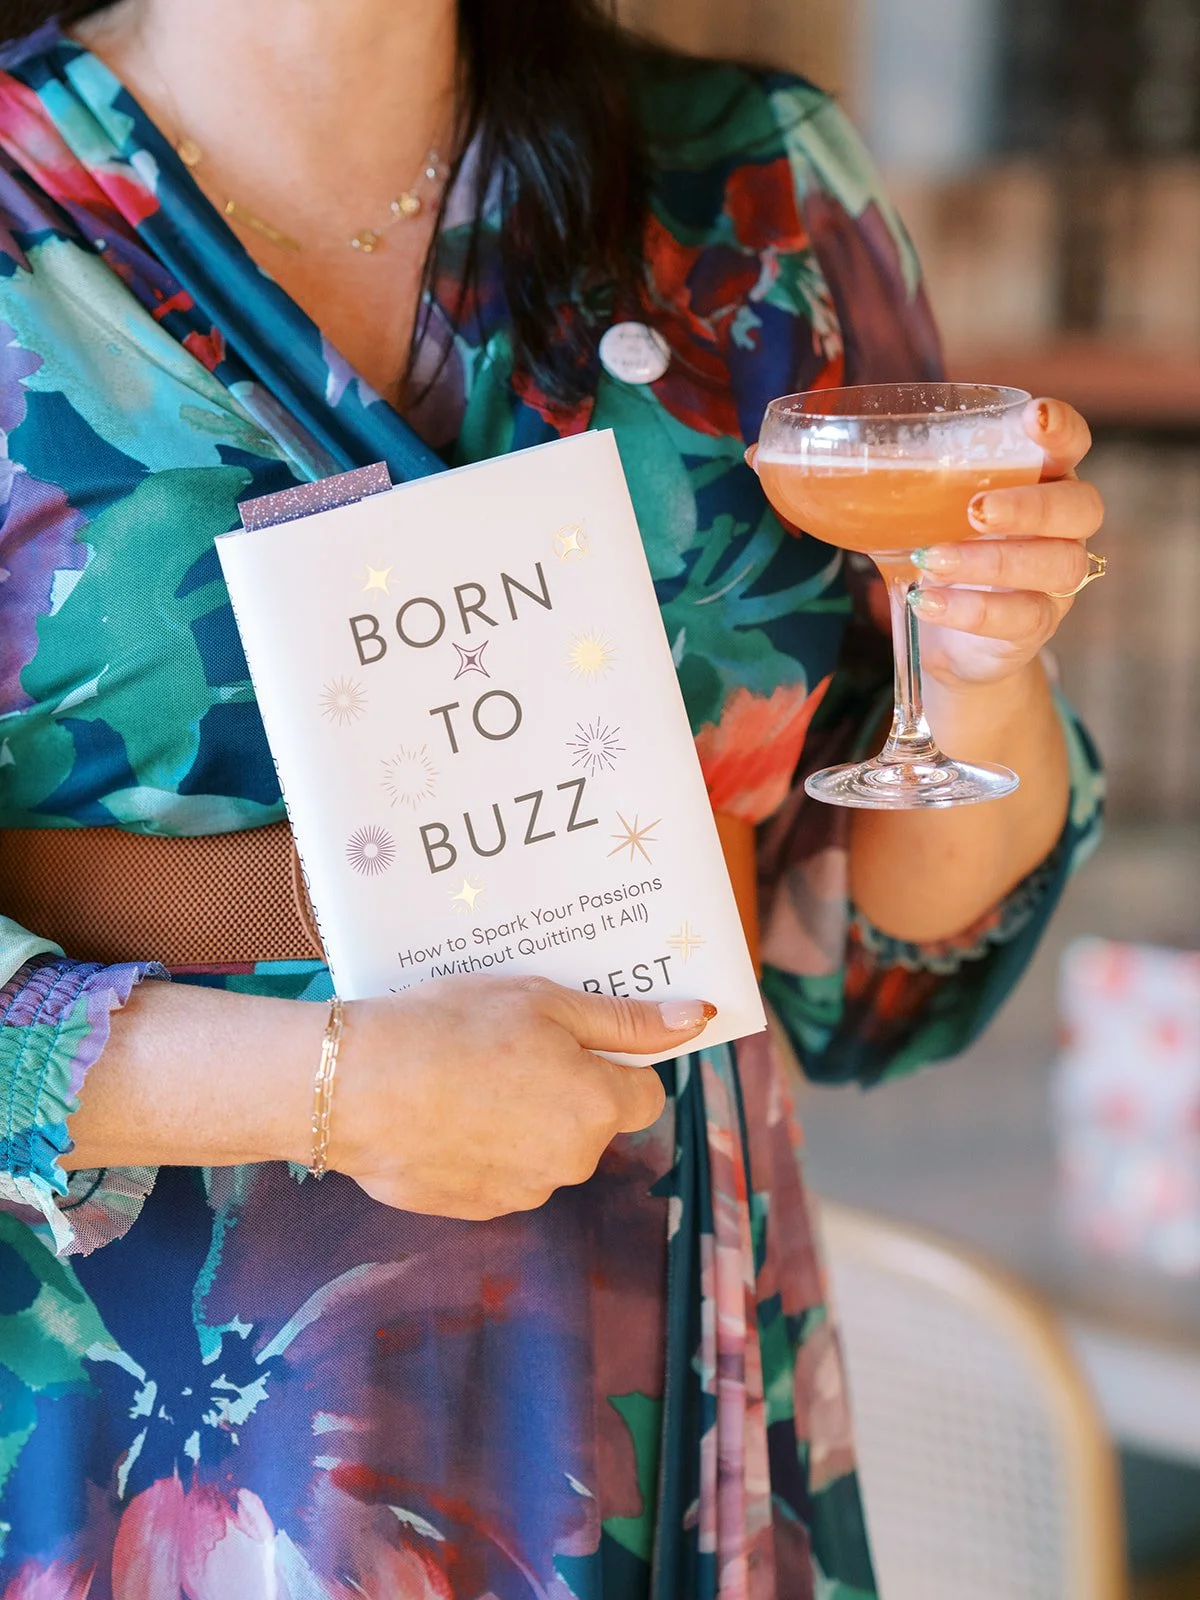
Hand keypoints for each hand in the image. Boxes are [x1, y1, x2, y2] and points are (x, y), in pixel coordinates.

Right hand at [332, 975, 712, 1219]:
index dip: (616, 1060)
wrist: (353, 1086)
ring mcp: (521, 1191)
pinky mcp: (476, 1208)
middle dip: (567, 1088)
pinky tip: (445, 1108)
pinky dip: (484, 1143)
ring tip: (468, 1074)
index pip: (644, 1092)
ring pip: (545, 1148)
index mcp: (596, 1107)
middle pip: (593, 1122)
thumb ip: (623, 1020)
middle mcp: (570, 1161)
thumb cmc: (452, 1028)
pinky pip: (501, 1170)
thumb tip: (696, 1019)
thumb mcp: (544, 1003)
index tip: (577, 1037)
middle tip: (512, 1044)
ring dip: (524, 1117)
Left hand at [909, 398, 1104, 688]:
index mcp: (1041, 483)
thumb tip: (821, 465)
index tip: (1035, 417)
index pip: (1071, 445)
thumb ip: (902, 487)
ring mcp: (1057, 582)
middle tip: (976, 509)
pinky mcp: (1037, 628)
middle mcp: (1064, 529)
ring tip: (932, 560)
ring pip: (1055, 565)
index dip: (1062, 430)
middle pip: (1080, 507)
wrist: (952, 641)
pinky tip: (928, 601)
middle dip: (1030, 505)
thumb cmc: (944, 556)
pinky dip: (971, 609)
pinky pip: (1020, 617)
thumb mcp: (922, 516)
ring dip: (991, 561)